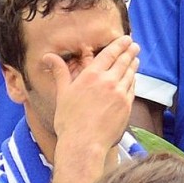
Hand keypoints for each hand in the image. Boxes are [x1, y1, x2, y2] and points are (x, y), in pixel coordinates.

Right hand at [48, 35, 139, 153]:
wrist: (84, 143)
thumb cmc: (69, 120)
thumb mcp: (62, 93)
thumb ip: (60, 72)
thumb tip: (48, 57)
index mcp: (92, 75)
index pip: (110, 54)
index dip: (119, 45)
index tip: (126, 39)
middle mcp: (108, 82)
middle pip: (123, 62)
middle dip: (130, 52)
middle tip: (134, 45)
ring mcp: (120, 94)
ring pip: (130, 74)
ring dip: (133, 65)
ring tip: (136, 59)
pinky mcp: (126, 107)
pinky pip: (132, 89)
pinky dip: (133, 81)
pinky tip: (133, 79)